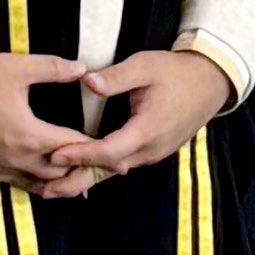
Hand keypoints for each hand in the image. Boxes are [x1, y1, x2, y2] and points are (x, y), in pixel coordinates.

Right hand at [0, 53, 92, 194]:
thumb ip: (52, 68)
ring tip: (79, 181)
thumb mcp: (15, 68)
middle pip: (60, 174)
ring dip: (61, 183)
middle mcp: (17, 159)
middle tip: (103, 168)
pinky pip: (17, 185)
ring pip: (39, 186)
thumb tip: (81, 68)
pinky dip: (36, 184)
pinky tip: (42, 180)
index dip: (96, 151)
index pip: (72, 147)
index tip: (116, 154)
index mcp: (29, 135)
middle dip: (83, 170)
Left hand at [36, 49, 234, 198]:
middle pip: (108, 170)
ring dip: (86, 177)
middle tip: (44, 188)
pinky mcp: (154, 151)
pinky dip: (101, 170)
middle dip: (76, 180)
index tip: (54, 154)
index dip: (79, 154)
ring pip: (115, 171)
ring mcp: (154, 153)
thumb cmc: (176, 72)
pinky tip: (83, 171)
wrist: (209, 82)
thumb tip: (88, 82)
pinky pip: (123, 165)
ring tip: (56, 184)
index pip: (107, 151)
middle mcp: (150, 149)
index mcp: (147, 130)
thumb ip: (116, 77)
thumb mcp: (145, 66)